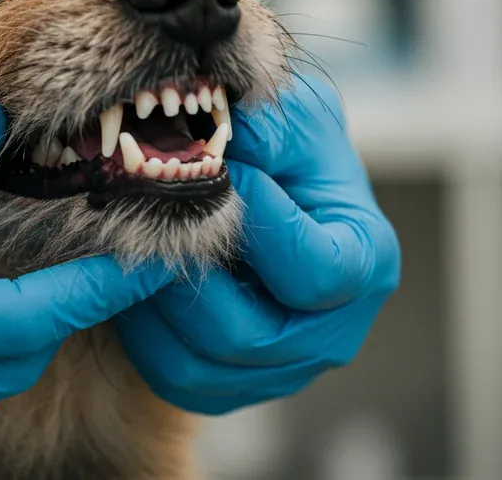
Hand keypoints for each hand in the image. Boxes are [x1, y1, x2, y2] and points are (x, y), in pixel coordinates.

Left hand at [116, 75, 400, 413]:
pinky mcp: (227, 385)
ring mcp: (279, 369)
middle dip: (191, 272)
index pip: (315, 273)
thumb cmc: (284, 145)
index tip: (227, 175)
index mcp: (365, 264)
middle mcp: (330, 333)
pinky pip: (170, 374)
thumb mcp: (291, 116)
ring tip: (144, 245)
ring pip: (199, 364)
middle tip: (158, 218)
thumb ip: (269, 130)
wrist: (262, 181)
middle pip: (248, 334)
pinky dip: (142, 329)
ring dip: (156, 302)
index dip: (260, 226)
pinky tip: (136, 278)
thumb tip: (222, 143)